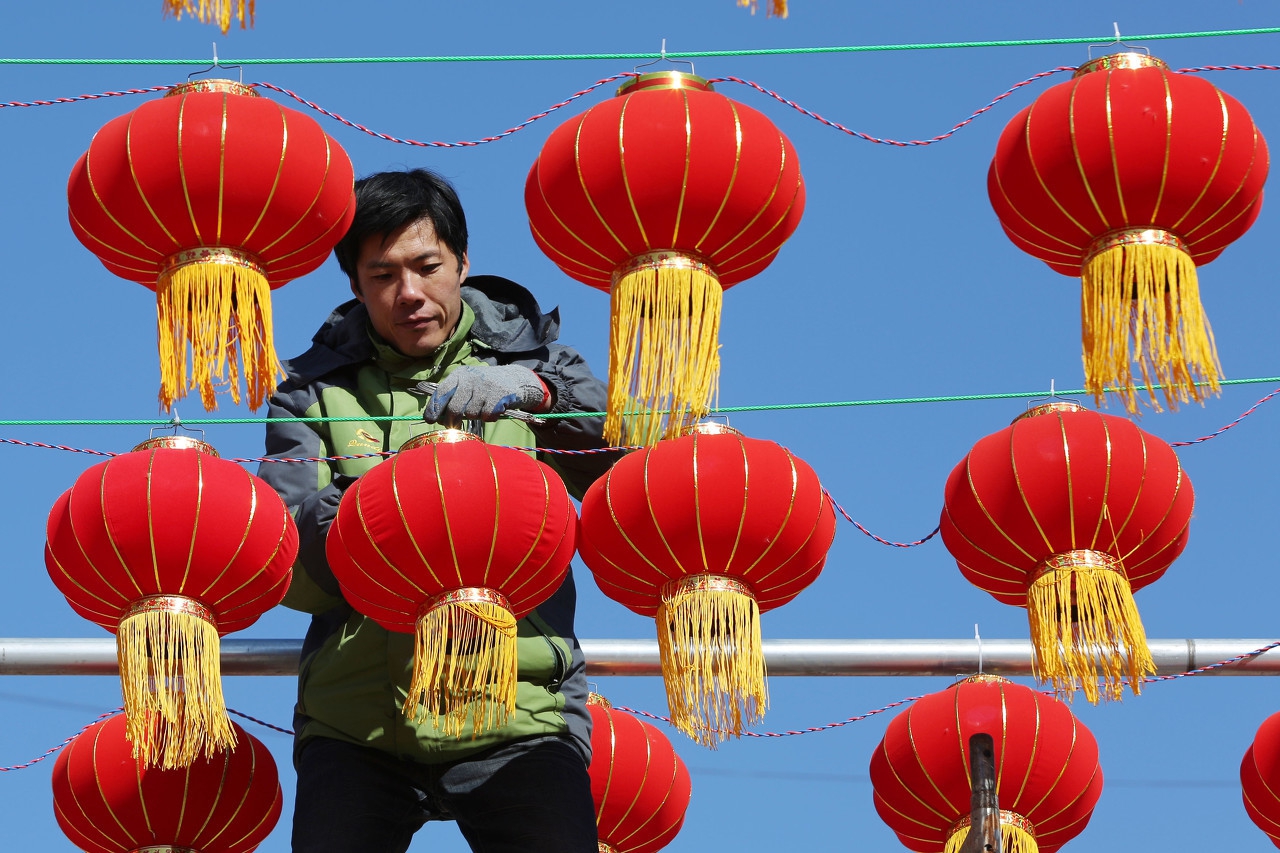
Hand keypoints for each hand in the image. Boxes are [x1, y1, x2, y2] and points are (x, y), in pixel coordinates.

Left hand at [423, 364, 548, 421]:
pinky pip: (487, 416)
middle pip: (455, 407)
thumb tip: (437, 417)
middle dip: (452, 420)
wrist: (514, 379)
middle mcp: (471, 379)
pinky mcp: (500, 395)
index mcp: (460, 375)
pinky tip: (493, 409)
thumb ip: (452, 396)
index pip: (441, 392)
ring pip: (471, 414)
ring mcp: (486, 387)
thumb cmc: (484, 386)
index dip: (434, 408)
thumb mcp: (467, 384)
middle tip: (454, 426)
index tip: (430, 420)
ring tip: (481, 408)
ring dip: (475, 416)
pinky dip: (489, 417)